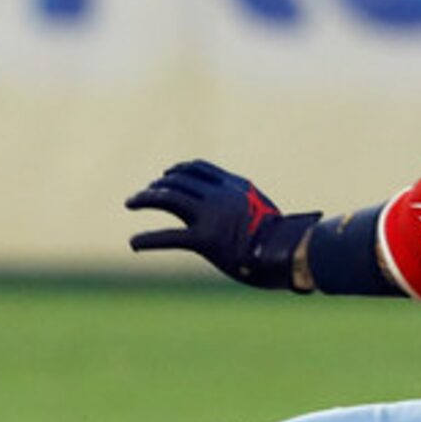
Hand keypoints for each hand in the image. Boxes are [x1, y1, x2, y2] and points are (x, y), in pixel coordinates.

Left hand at [126, 160, 313, 290]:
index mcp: (234, 185)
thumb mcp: (262, 209)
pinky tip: (134, 242)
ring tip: (130, 203)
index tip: (164, 176)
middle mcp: (220, 195)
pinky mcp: (205, 240)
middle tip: (139, 196)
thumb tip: (235, 208)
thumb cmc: (280, 238)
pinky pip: (168, 237)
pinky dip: (147, 239)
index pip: (198, 168)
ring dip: (144, 199)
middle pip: (177, 181)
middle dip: (155, 186)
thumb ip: (243, 203)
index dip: (177, 171)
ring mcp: (211, 216)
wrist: (290, 252)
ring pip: (168, 198)